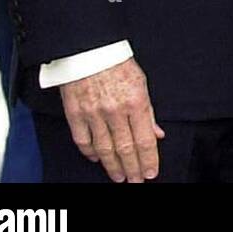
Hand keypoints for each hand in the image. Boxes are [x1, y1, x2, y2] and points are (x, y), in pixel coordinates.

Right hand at [59, 57, 163, 181]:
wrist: (88, 50)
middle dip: (133, 168)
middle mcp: (115, 111)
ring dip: (113, 166)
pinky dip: (91, 153)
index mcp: (136, 101)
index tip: (151, 173)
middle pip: (125, 149)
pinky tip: (98, 159)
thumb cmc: (117, 62)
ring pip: (105, 149)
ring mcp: (93, 115)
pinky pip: (83, 141)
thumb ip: (148, 111)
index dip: (149, 159)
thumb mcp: (141, 82)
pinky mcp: (75, 115)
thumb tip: (157, 134)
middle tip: (136, 181)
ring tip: (120, 177)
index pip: (144, 139)